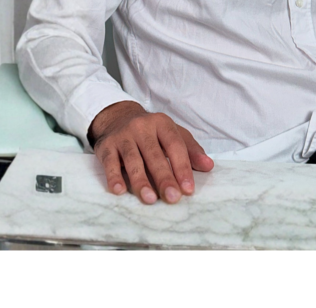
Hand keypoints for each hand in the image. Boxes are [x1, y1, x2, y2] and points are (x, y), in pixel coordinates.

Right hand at [89, 100, 213, 203]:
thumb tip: (208, 166)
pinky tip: (119, 190)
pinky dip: (114, 176)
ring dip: (141, 180)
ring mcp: (123, 136)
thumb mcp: (172, 133)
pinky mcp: (106, 146)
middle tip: (173, 197)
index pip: (175, 145)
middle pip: (154, 155)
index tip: (188, 188)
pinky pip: (110, 162)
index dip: (182, 167)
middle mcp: (142, 127)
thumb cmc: (150, 131)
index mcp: (162, 123)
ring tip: (150, 199)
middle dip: (164, 177)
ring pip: (133, 160)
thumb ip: (190, 150)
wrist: (117, 117)